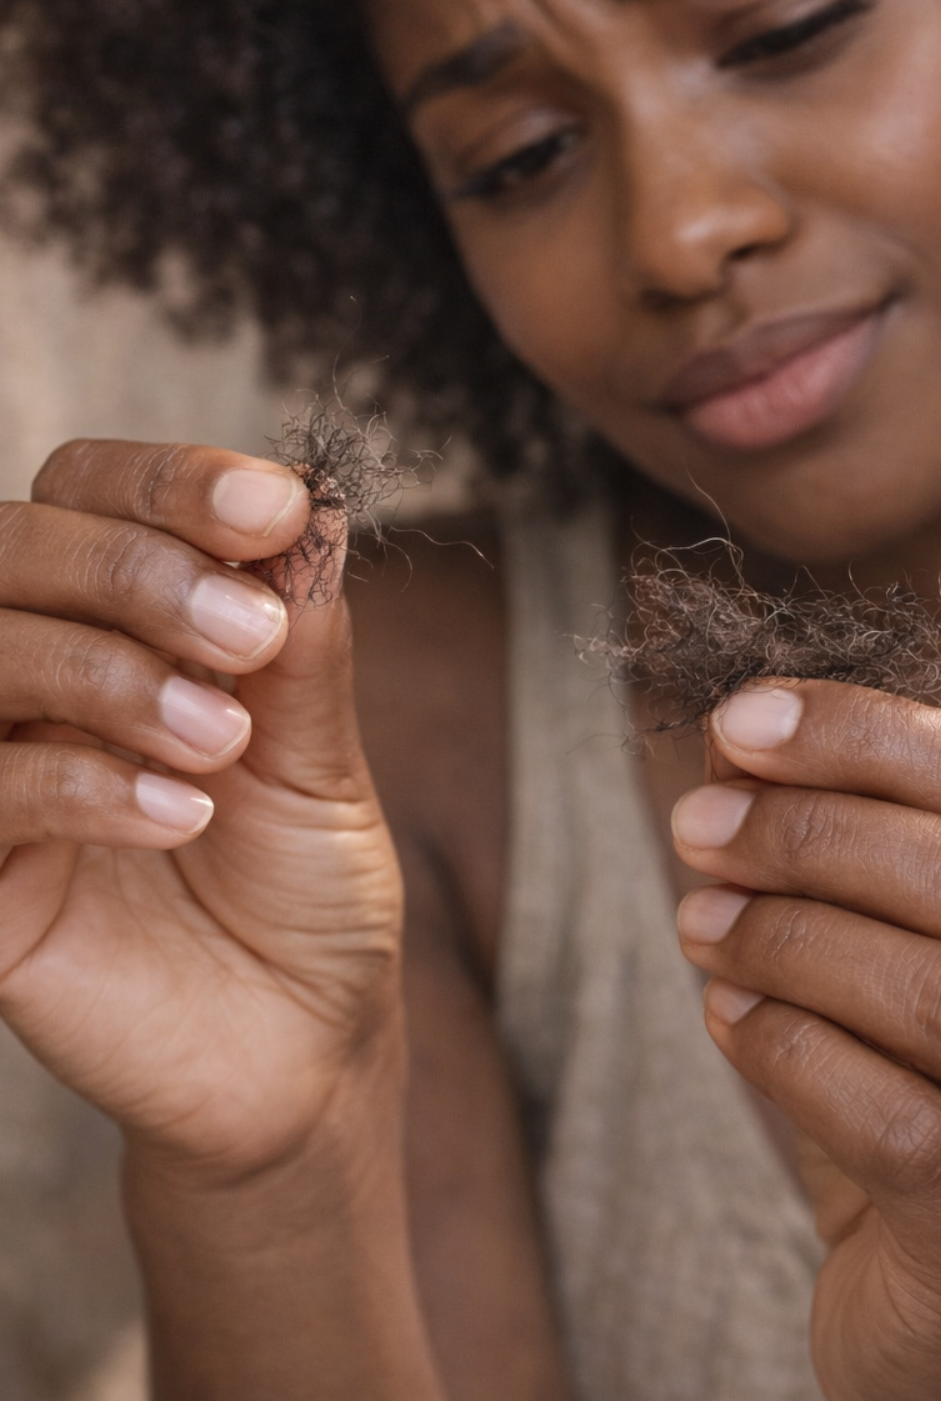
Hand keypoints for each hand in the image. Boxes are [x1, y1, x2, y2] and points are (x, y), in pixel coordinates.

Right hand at [0, 440, 402, 1178]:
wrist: (299, 1049)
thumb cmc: (306, 886)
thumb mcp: (321, 752)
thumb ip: (300, 634)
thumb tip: (307, 500)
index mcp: (117, 619)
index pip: (89, 491)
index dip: (168, 480)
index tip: (276, 507)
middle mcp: (38, 675)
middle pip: (16, 547)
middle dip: (136, 567)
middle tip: (253, 632)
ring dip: (111, 674)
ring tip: (224, 737)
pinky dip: (81, 785)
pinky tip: (182, 815)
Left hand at [672, 682, 940, 1400]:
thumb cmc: (905, 1095)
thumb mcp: (862, 947)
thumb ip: (816, 842)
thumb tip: (737, 739)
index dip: (871, 733)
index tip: (740, 721)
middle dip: (816, 834)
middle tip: (696, 828)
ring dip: (797, 940)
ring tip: (699, 925)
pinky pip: (909, 1132)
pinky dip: (797, 1057)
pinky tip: (726, 1021)